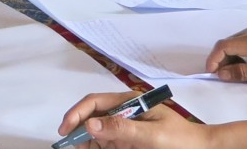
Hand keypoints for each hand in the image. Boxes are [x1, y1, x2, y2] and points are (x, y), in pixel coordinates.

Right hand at [57, 92, 208, 148]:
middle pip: (92, 116)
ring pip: (96, 132)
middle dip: (77, 128)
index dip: (77, 113)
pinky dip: (95, 147)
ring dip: (84, 140)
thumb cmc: (180, 139)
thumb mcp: (151, 134)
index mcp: (129, 102)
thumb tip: (90, 124)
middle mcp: (124, 112)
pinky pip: (106, 143)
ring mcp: (125, 128)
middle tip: (68, 144)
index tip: (66, 130)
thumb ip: (121, 128)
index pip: (95, 102)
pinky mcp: (128, 142)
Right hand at [204, 26, 246, 82]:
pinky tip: (241, 64)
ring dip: (227, 57)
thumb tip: (222, 74)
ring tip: (233, 72)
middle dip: (219, 60)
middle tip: (222, 76)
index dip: (213, 59)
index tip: (212, 73)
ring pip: (231, 43)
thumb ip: (242, 73)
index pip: (223, 46)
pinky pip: (239, 41)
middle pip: (225, 44)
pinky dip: (235, 53)